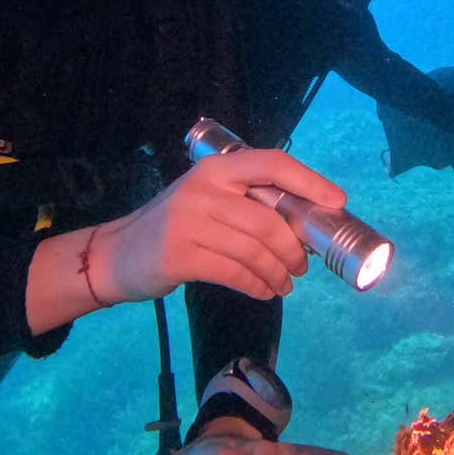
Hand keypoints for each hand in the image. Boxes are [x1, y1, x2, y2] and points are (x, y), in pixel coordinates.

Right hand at [91, 149, 345, 303]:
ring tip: (285, 284)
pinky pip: (235, 274)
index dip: (309, 181)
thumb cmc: (173, 226)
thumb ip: (245, 202)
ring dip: (278, 273)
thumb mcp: (204, 198)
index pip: (271, 163)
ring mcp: (188, 222)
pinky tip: (265, 291)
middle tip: (302, 266)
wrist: (116, 254)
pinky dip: (258, 286)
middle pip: (268, 221)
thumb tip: (304, 222)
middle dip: (294, 248)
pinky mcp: (179, 256)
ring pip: (254, 252)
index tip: (337, 201)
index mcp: (215, 169)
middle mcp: (202, 190)